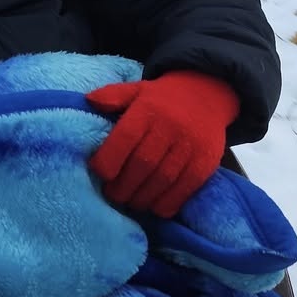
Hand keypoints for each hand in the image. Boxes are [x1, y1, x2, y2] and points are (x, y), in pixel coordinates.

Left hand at [87, 71, 240, 217]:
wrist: (207, 96)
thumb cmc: (162, 99)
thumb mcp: (136, 90)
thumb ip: (113, 96)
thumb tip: (90, 101)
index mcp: (148, 110)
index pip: (125, 138)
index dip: (109, 160)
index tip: (99, 173)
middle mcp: (170, 127)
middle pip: (143, 163)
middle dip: (123, 185)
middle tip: (112, 194)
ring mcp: (191, 146)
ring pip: (163, 179)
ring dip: (143, 197)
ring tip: (130, 202)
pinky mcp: (206, 162)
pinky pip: (186, 188)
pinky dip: (168, 202)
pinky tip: (154, 206)